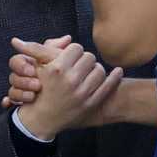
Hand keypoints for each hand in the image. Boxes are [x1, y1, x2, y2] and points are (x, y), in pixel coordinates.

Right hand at [10, 36, 124, 136]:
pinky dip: (115, 77)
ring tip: (89, 74)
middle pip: (89, 57)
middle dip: (85, 60)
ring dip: (95, 69)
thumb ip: (49, 47)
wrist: (42, 118)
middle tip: (80, 66)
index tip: (72, 58)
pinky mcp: (91, 104)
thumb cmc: (40, 89)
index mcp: (56, 69)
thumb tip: (69, 38)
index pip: (76, 48)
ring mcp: (82, 93)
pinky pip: (109, 85)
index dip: (74, 51)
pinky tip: (118, 71)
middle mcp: (70, 80)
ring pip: (99, 69)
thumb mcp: (38, 66)